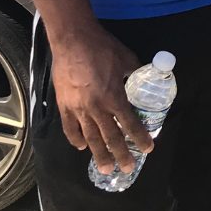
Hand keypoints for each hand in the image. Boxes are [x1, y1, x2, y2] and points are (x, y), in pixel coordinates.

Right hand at [49, 25, 151, 173]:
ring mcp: (78, 109)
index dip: (139, 137)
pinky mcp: (64, 105)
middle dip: (120, 154)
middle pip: (110, 137)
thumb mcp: (127, 59)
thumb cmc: (103, 48)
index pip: (130, 123)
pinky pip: (69, 128)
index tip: (147, 149)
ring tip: (104, 168)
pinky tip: (81, 147)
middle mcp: (97, 108)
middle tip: (126, 169)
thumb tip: (144, 80)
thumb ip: (136, 73)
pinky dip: (75, 139)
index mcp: (115, 97)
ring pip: (89, 137)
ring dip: (98, 154)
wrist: (73, 41)